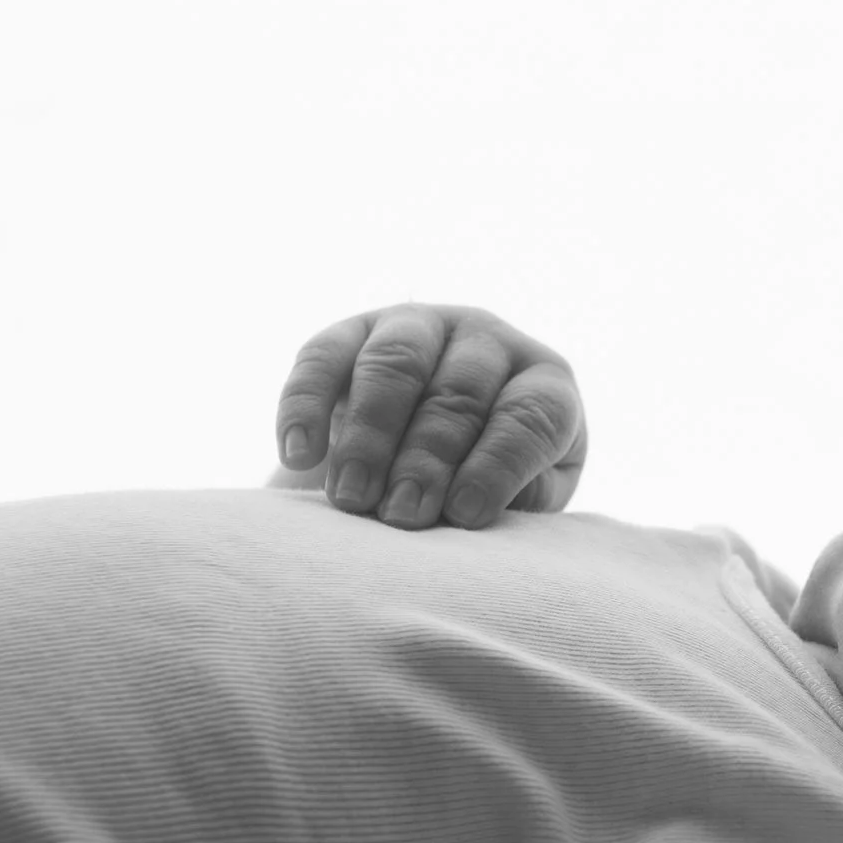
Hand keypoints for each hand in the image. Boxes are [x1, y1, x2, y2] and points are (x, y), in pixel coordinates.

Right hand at [274, 304, 588, 528]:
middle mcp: (488, 342)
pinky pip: (324, 356)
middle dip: (427, 460)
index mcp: (545, 383)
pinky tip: (298, 455)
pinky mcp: (353, 330)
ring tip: (352, 500)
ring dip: (370, 435)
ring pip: (394, 364)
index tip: (464, 516)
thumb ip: (507, 504)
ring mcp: (421, 326)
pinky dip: (306, 404)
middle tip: (400, 516)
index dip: (499, 465)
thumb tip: (461, 515)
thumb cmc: (489, 495)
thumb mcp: (519, 505)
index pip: (531, 415)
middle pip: (458, 394)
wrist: (426, 468)